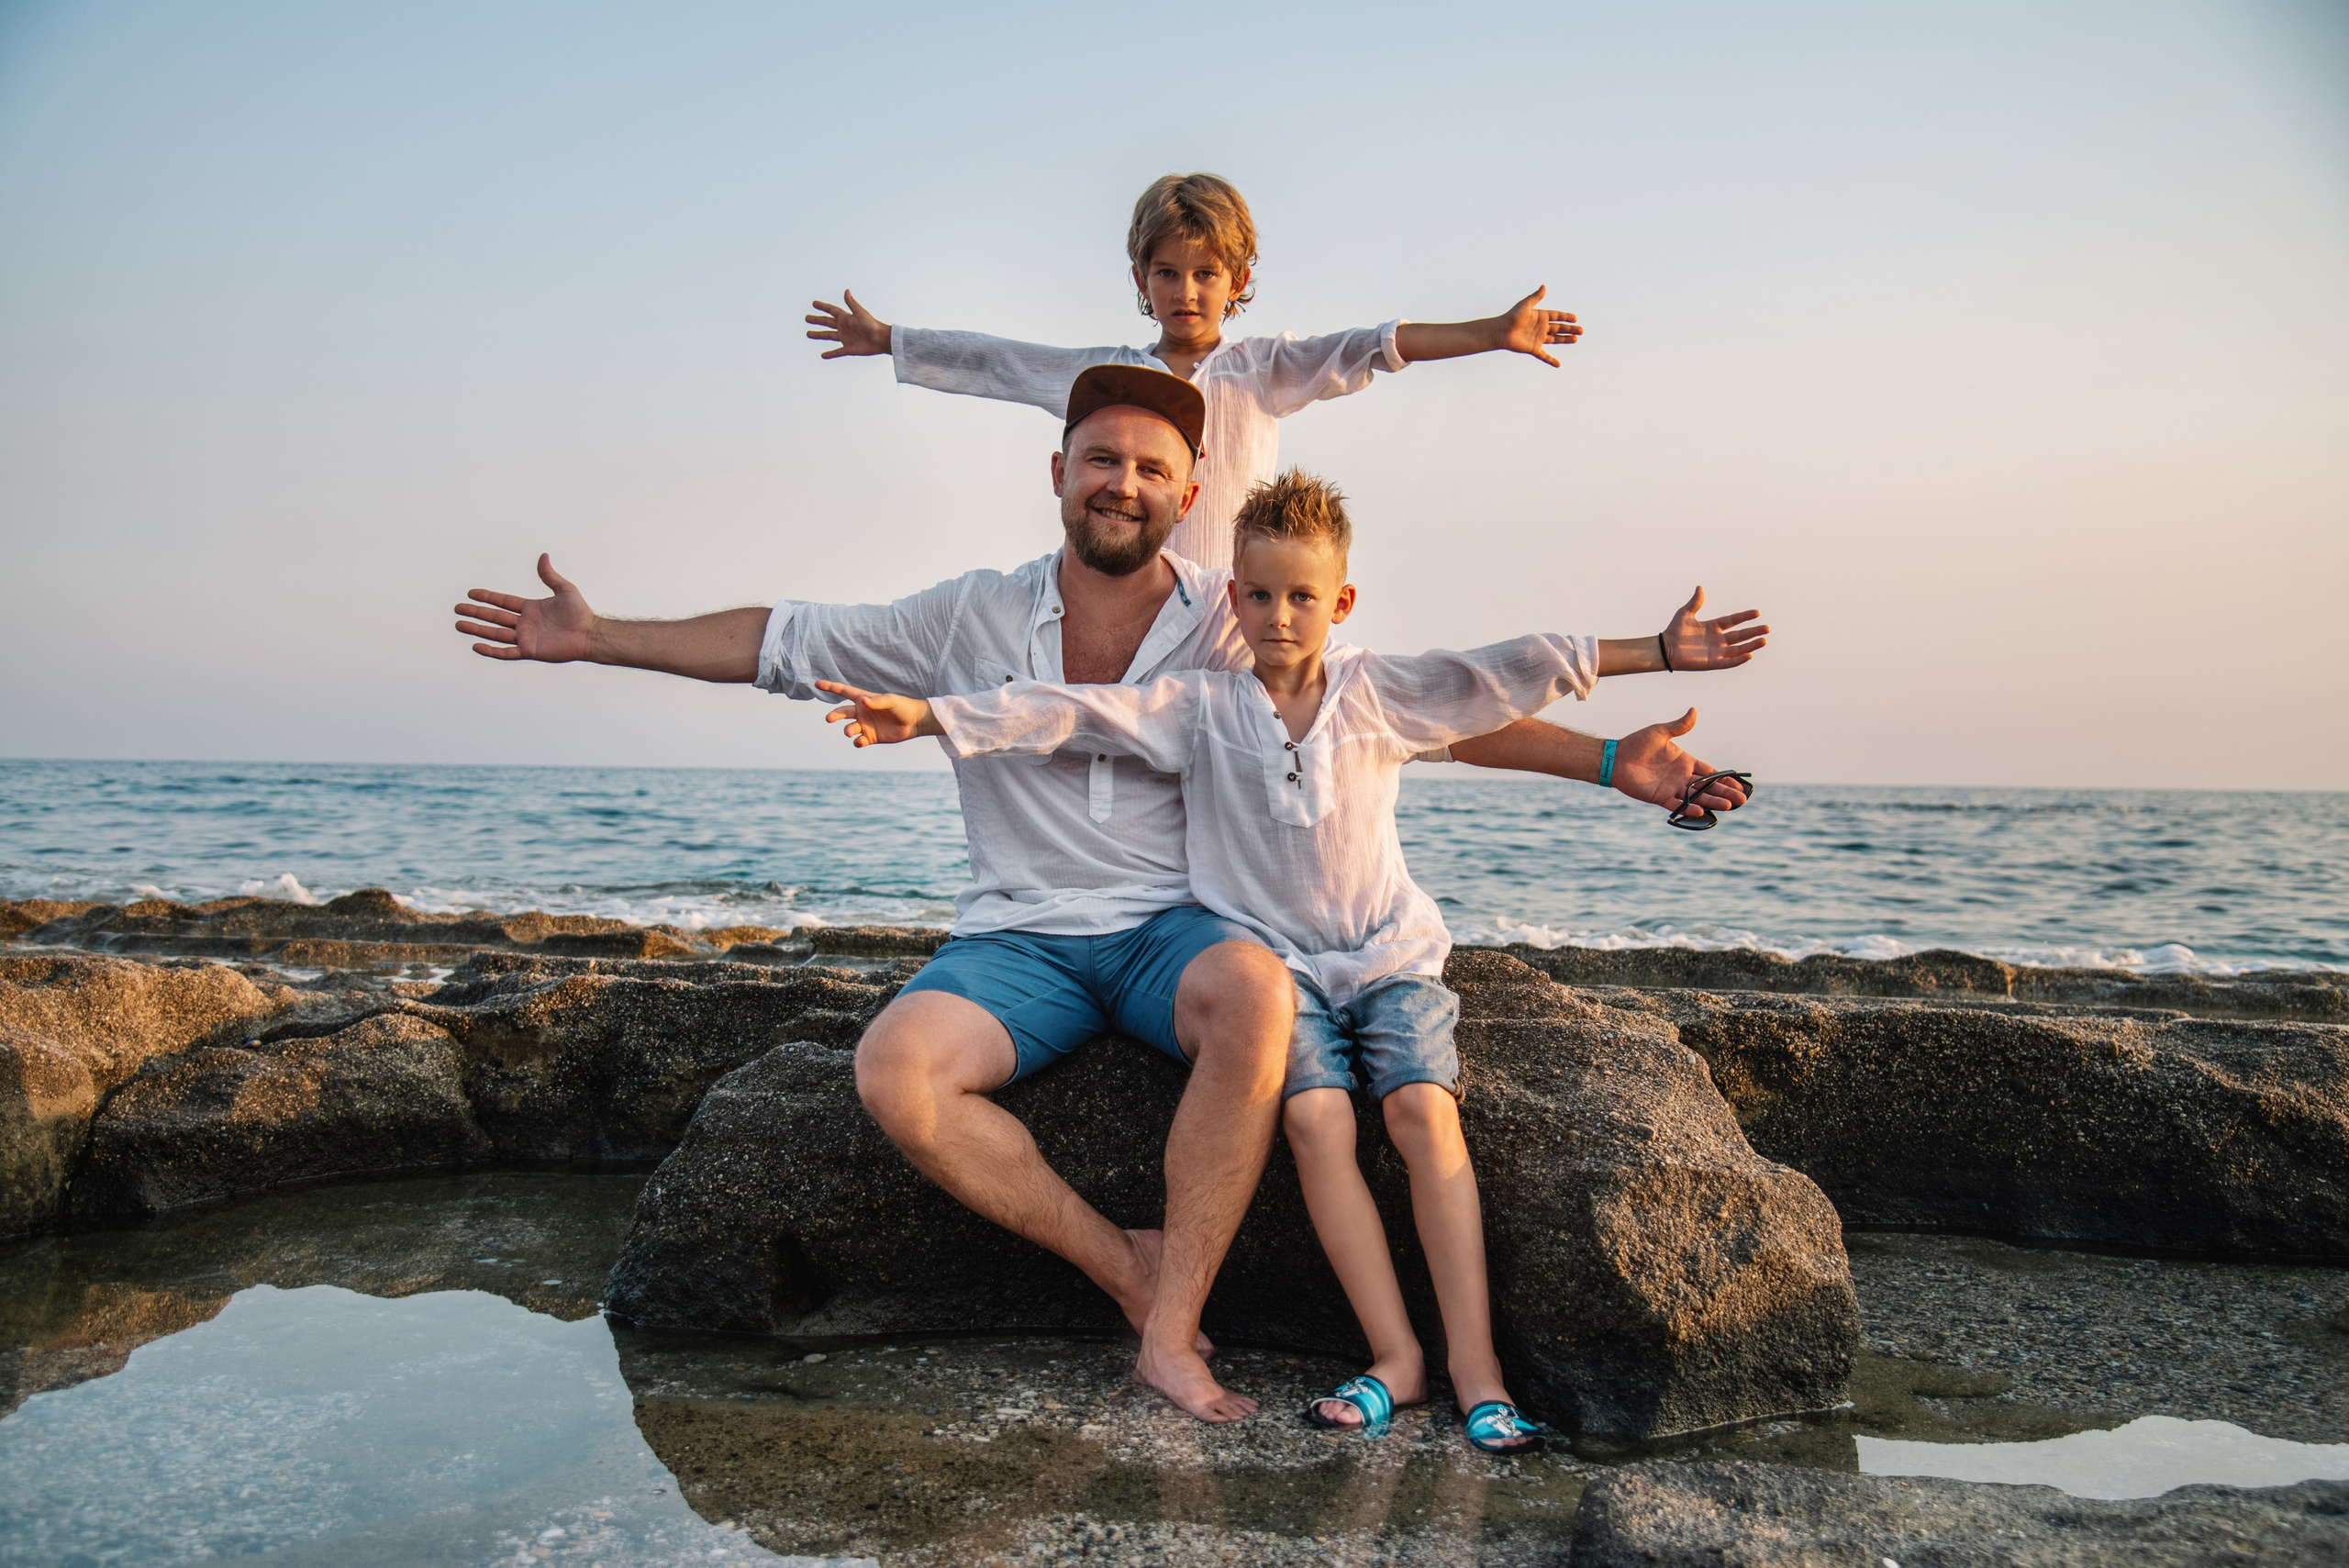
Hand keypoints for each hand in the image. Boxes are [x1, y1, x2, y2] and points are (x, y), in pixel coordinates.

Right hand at [456, 554, 596, 662]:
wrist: (589, 634)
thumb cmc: (580, 612)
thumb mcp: (564, 589)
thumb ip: (549, 575)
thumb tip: (543, 556)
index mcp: (530, 608)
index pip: (503, 601)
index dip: (487, 597)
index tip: (471, 594)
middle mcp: (525, 623)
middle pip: (494, 617)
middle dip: (476, 612)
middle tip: (457, 608)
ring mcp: (526, 637)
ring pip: (495, 633)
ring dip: (477, 629)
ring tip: (459, 624)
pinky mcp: (529, 650)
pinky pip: (506, 652)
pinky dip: (491, 650)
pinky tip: (476, 646)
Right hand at [806, 289, 891, 358]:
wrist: (881, 339)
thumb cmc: (872, 325)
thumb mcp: (859, 313)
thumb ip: (851, 303)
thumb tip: (846, 290)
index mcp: (846, 318)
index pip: (831, 311)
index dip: (823, 307)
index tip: (814, 303)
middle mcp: (844, 327)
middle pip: (827, 323)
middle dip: (817, 320)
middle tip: (807, 318)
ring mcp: (846, 338)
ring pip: (829, 336)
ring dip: (818, 335)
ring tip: (808, 334)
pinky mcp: (848, 349)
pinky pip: (837, 352)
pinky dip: (830, 354)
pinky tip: (823, 355)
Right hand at [817, 680, 935, 745]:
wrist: (915, 722)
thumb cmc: (903, 707)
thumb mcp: (891, 701)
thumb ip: (877, 702)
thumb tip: (863, 701)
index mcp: (864, 699)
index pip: (844, 692)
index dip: (830, 687)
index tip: (817, 683)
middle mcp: (861, 712)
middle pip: (842, 713)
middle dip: (834, 715)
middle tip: (829, 719)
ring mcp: (865, 725)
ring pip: (848, 728)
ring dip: (847, 730)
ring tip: (851, 731)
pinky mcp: (870, 738)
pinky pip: (858, 741)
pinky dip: (857, 742)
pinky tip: (861, 741)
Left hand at [1496, 285, 1580, 366]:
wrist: (1501, 331)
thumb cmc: (1512, 317)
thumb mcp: (1525, 305)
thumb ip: (1535, 297)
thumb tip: (1544, 286)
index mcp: (1540, 316)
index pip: (1556, 316)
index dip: (1566, 317)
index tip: (1575, 318)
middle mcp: (1540, 327)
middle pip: (1559, 328)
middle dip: (1570, 329)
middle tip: (1581, 330)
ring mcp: (1538, 338)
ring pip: (1555, 340)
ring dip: (1565, 340)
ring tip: (1575, 339)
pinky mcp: (1533, 348)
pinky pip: (1544, 356)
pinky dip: (1551, 360)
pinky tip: (1558, 364)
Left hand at [1610, 709, 1751, 814]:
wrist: (1616, 758)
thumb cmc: (1637, 744)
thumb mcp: (1660, 732)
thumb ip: (1679, 726)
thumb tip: (1694, 710)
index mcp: (1685, 762)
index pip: (1710, 772)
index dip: (1725, 779)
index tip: (1740, 785)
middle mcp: (1682, 777)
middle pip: (1708, 787)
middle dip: (1725, 793)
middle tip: (1741, 800)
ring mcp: (1672, 788)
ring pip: (1697, 797)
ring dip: (1712, 801)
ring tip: (1728, 806)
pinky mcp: (1660, 797)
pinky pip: (1677, 804)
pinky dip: (1688, 807)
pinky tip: (1701, 810)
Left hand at [1662, 587, 1768, 670]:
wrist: (1665, 649)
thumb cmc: (1673, 631)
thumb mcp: (1685, 613)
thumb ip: (1695, 602)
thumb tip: (1700, 587)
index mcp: (1713, 627)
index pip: (1733, 621)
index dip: (1744, 616)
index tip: (1757, 612)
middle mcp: (1717, 640)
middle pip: (1740, 635)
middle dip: (1754, 632)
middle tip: (1767, 628)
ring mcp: (1716, 652)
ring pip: (1738, 649)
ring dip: (1751, 645)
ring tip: (1764, 641)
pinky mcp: (1712, 663)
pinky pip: (1729, 662)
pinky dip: (1739, 659)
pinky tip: (1749, 655)